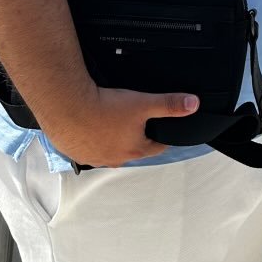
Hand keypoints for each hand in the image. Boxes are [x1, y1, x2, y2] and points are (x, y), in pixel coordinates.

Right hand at [39, 86, 199, 167]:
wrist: (68, 106)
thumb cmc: (103, 107)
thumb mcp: (143, 102)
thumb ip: (169, 104)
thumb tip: (193, 104)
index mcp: (133, 149)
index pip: (156, 147)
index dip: (161, 137)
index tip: (163, 131)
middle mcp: (114, 158)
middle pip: (132, 149)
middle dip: (136, 137)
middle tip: (135, 122)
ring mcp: (93, 157)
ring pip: (108, 150)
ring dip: (111, 139)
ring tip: (111, 122)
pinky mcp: (75, 151)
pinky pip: (86, 146)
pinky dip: (90, 138)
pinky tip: (89, 124)